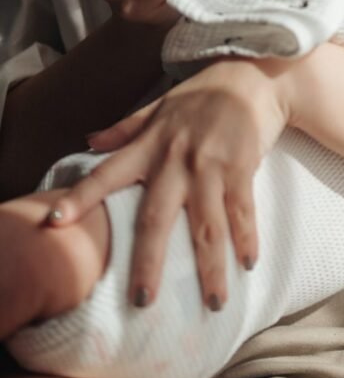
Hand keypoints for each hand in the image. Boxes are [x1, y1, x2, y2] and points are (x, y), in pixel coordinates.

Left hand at [45, 60, 289, 308]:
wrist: (254, 75)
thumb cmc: (203, 94)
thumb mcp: (159, 106)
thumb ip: (125, 128)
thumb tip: (88, 141)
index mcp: (150, 145)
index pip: (107, 173)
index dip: (80, 197)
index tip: (55, 222)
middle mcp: (175, 160)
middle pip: (156, 219)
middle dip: (148, 262)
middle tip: (142, 300)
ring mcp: (210, 166)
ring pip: (207, 227)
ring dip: (210, 268)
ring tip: (213, 303)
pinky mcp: (242, 168)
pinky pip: (242, 211)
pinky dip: (246, 239)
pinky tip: (249, 264)